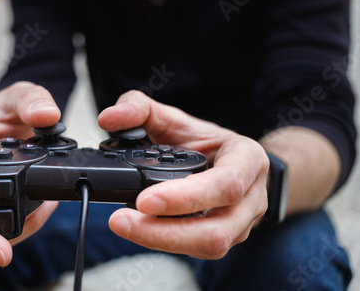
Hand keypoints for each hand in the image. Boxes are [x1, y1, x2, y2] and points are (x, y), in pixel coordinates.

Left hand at [98, 90, 268, 258]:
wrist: (223, 158)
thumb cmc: (203, 140)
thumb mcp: (175, 118)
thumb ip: (140, 110)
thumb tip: (108, 119)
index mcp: (246, 159)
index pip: (226, 183)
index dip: (187, 197)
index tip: (145, 200)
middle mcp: (251, 196)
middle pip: (217, 230)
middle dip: (165, 232)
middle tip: (122, 221)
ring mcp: (241, 223)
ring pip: (209, 246)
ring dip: (162, 241)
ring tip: (125, 225)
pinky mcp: (226, 239)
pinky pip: (197, 250)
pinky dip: (165, 242)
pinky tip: (141, 230)